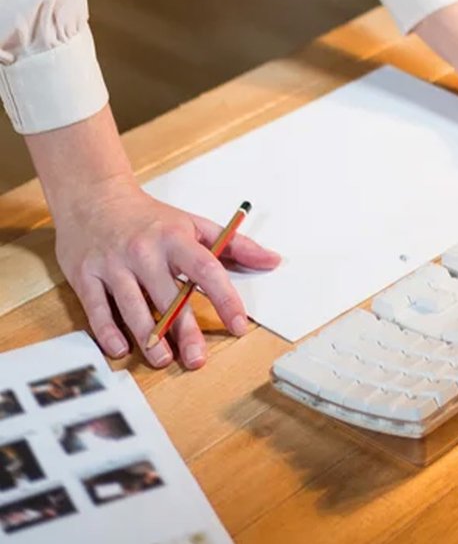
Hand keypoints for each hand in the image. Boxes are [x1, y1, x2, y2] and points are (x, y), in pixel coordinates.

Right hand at [51, 175, 279, 369]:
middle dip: (185, 331)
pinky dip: (109, 332)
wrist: (94, 196)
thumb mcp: (192, 224)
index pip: (206, 268)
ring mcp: (113, 263)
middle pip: (168, 296)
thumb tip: (272, 260)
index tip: (239, 324)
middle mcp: (144, 251)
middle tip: (197, 359)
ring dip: (148, 338)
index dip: (225, 298)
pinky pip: (97, 309)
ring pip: (132, 306)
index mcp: (174, 237)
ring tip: (163, 360)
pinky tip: (121, 349)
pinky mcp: (86, 275)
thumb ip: (233, 245)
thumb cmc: (149, 217)